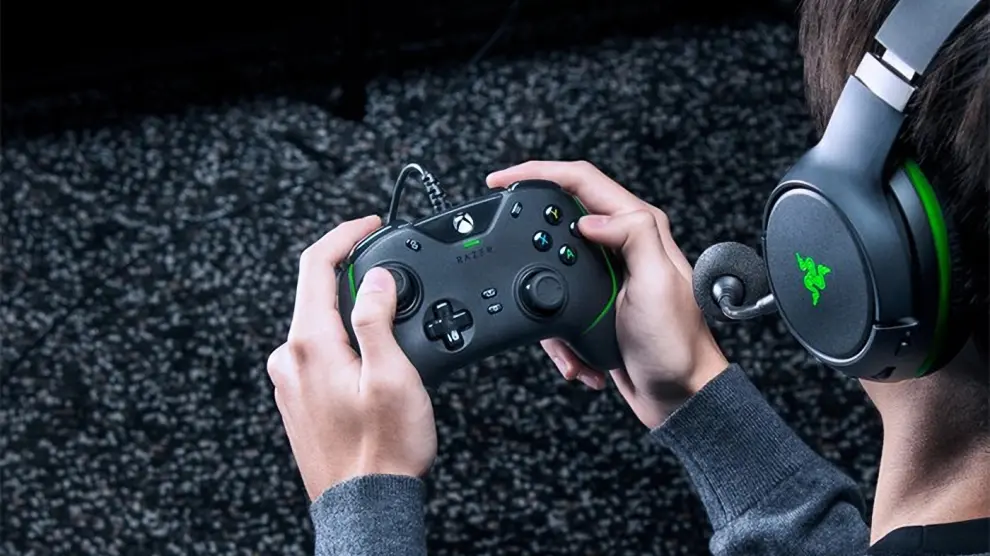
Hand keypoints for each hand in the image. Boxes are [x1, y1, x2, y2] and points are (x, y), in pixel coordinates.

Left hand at [266, 215, 436, 501]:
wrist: (365, 506)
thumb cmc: (383, 449)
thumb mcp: (392, 374)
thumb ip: (377, 317)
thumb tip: (375, 277)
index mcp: (309, 344)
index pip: (316, 266)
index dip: (344, 235)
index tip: (370, 224)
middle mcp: (289, 360)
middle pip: (316, 294)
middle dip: (353, 276)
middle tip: (394, 275)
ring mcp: (290, 382)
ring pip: (320, 325)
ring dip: (351, 312)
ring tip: (394, 325)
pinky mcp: (298, 401)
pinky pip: (319, 354)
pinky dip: (344, 341)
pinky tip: (373, 360)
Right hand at [487, 161, 728, 427]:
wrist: (680, 397)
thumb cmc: (676, 345)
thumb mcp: (656, 283)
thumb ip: (632, 235)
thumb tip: (590, 218)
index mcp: (640, 228)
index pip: (582, 180)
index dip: (538, 172)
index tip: (501, 181)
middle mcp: (623, 244)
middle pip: (558, 220)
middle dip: (533, 249)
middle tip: (512, 263)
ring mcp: (607, 275)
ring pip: (552, 270)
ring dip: (547, 309)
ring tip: (566, 338)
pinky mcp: (596, 304)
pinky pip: (557, 309)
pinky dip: (559, 337)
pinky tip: (579, 356)